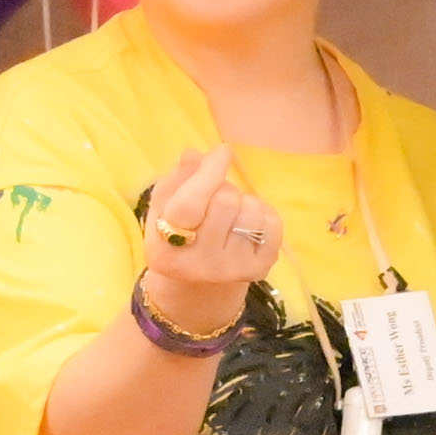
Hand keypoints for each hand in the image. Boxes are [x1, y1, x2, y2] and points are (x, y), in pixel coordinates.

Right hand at [138, 146, 284, 341]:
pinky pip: (272, 222)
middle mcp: (200, 265)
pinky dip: (262, 213)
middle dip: (221, 187)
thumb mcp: (164, 207)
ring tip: (228, 215)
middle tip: (213, 195)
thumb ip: (177, 179)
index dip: (208, 174)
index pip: (190, 205)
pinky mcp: (260, 270)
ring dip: (241, 201)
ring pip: (251, 209)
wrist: (199, 283)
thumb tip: (195, 155)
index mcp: (166, 248)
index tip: (222, 151)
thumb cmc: (177, 234)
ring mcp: (233, 270)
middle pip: (226, 201)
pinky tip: (246, 224)